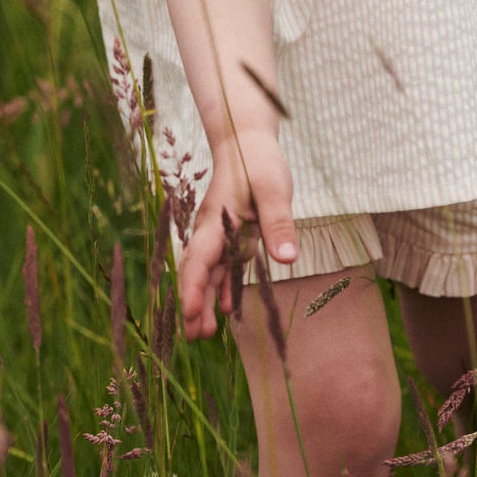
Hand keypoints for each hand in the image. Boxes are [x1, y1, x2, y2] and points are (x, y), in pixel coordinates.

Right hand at [178, 127, 297, 340]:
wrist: (245, 139)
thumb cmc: (258, 160)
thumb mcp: (273, 188)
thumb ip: (278, 223)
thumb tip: (286, 259)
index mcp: (216, 220)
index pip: (198, 259)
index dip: (192, 287)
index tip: (189, 313)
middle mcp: (211, 230)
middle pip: (197, 272)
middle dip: (193, 304)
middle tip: (194, 338)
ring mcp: (219, 233)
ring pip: (208, 272)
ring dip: (205, 301)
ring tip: (205, 333)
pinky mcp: (231, 233)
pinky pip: (222, 265)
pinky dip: (221, 287)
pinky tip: (227, 308)